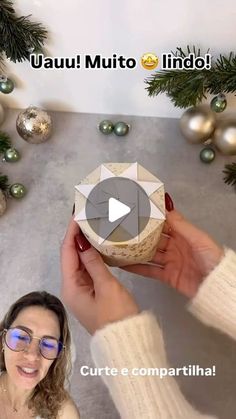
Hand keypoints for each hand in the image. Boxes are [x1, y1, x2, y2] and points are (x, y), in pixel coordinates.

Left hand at [60, 218, 138, 333]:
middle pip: (70, 257)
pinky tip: (100, 245)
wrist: (127, 342)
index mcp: (71, 287)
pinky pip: (88, 270)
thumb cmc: (117, 315)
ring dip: (84, 245)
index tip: (78, 214)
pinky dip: (92, 256)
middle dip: (77, 236)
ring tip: (93, 225)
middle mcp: (72, 288)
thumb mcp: (106, 286)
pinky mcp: (92, 293)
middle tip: (87, 216)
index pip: (67, 253)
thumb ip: (94, 263)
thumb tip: (81, 241)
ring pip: (80, 262)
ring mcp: (82, 291)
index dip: (71, 233)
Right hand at [123, 194, 223, 297]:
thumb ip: (180, 224)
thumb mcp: (197, 238)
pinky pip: (149, 270)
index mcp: (183, 235)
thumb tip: (167, 206)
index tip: (136, 211)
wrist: (216, 285)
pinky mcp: (167, 276)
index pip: (164, 223)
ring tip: (119, 245)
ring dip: (135, 250)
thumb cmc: (212, 259)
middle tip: (122, 228)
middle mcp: (175, 247)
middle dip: (139, 234)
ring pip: (149, 254)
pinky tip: (125, 264)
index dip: (151, 218)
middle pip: (153, 239)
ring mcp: (170, 261)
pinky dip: (137, 268)